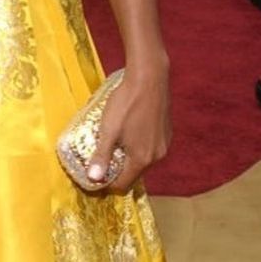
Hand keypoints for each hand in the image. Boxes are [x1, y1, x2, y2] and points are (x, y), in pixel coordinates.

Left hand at [86, 64, 170, 193]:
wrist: (149, 77)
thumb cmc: (127, 103)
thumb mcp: (108, 130)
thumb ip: (102, 156)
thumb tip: (93, 179)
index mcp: (142, 159)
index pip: (124, 184)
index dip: (107, 183)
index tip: (95, 175)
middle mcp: (157, 156)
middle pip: (134, 173)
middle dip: (117, 170)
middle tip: (101, 157)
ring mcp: (165, 143)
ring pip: (143, 160)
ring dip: (128, 157)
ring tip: (114, 143)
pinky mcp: (167, 132)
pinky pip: (150, 147)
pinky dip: (139, 146)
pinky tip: (129, 131)